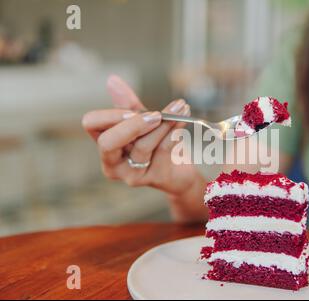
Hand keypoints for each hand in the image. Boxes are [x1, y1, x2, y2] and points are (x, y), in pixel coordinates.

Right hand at [82, 75, 197, 194]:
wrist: (179, 170)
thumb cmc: (156, 143)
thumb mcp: (141, 121)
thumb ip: (127, 104)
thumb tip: (112, 80)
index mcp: (105, 144)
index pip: (91, 124)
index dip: (110, 116)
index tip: (132, 111)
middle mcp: (113, 163)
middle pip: (108, 142)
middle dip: (132, 125)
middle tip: (155, 114)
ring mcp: (132, 174)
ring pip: (142, 146)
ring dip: (163, 124)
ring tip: (180, 108)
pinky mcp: (154, 178)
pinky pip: (164, 151)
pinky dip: (175, 132)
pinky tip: (183, 119)